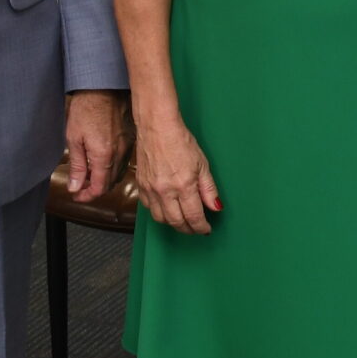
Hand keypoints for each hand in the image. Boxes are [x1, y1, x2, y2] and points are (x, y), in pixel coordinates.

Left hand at [63, 90, 129, 202]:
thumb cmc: (87, 108)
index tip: (77, 195)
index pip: (99, 187)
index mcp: (104, 156)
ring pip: (118, 173)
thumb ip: (77, 166)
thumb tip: (75, 187)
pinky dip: (112, 167)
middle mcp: (119, 154)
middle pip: (109, 183)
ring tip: (89, 174)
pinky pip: (123, 161)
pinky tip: (102, 162)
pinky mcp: (131, 139)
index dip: (87, 195)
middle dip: (94, 188)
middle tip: (80, 186)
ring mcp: (128, 146)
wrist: (104, 87)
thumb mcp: (74, 138)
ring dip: (104, 179)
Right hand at [134, 109, 219, 233]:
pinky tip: (167, 209)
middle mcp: (165, 191)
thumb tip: (216, 207)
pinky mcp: (141, 186)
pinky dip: (159, 213)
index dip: (201, 227)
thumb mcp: (202, 164)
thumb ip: (209, 189)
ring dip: (173, 223)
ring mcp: (150, 190)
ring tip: (183, 221)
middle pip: (176, 222)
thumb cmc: (181, 141)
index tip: (206, 229)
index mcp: (183, 186)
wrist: (157, 127)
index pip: (193, 216)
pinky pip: (149, 208)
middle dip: (188, 229)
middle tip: (196, 229)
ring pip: (161, 219)